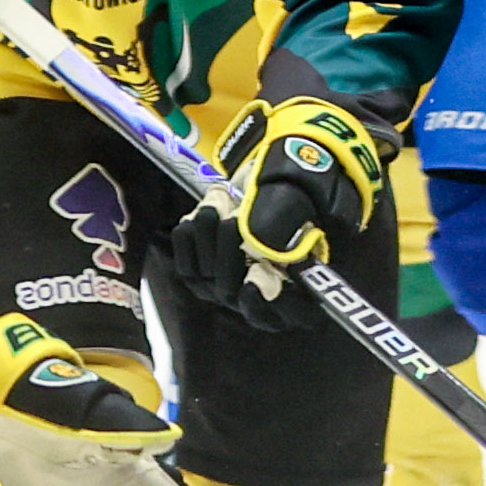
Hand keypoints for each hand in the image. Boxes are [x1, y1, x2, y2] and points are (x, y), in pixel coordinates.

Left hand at [162, 95, 386, 323]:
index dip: (268, 303)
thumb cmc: (294, 183)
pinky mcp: (202, 271)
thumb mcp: (299, 193)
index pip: (286, 314)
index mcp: (300, 283)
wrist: (267, 171)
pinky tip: (205, 211)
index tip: (257, 277)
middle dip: (230, 252)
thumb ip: (286, 218)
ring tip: (220, 202)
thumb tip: (263, 245)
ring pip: (207, 281)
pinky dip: (190, 235)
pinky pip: (186, 264)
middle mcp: (263, 292)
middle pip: (236, 296)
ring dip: (207, 238)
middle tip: (234, 215)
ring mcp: (229, 285)